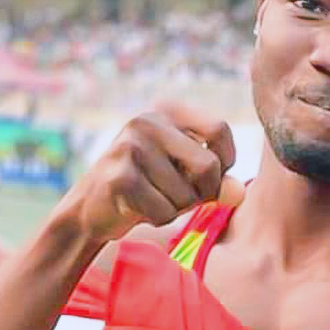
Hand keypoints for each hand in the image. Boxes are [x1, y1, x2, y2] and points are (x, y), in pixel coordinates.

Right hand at [61, 102, 243, 243]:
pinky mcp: (119, 177)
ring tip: (151, 199)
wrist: (91, 208)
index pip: (219, 130)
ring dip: (175, 208)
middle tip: (178, 196)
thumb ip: (216, 181)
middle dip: (201, 193)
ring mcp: (130, 146)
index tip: (205, 176)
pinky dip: (158, 218)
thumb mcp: (186, 177)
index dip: (224, 162)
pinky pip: (163, 211)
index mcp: (167, 110)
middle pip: (208, 166)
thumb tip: (238, 193)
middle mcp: (148, 121)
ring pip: (185, 195)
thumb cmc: (148, 188)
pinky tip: (137, 208)